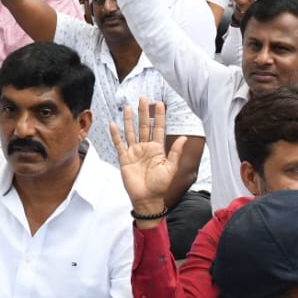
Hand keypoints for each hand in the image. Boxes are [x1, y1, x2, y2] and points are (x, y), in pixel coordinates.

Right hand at [111, 99, 178, 215]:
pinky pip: (119, 144)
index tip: (160, 103)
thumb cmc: (160, 185)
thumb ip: (175, 152)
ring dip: (129, 120)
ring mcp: (134, 152)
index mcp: (157, 149)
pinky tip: (113, 124)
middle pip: (144, 126)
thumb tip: (184, 137)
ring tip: (127, 107)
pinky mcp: (124, 158)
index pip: (158, 128)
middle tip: (143, 98)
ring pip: (131, 132)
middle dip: (143, 112)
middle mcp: (145, 147)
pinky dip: (115, 134)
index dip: (159, 116)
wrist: (147, 199)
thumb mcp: (171, 169)